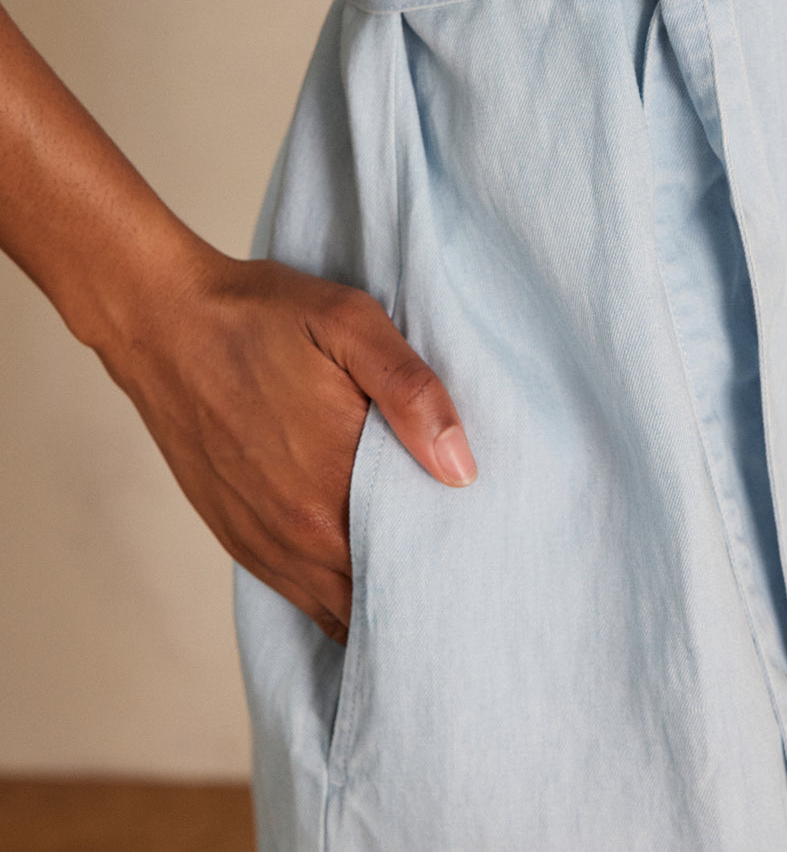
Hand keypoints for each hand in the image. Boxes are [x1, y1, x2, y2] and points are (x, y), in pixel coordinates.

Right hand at [98, 250, 476, 644]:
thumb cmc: (260, 318)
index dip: (450, 571)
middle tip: (464, 572)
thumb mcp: (350, 325)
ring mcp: (261, 542)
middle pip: (377, 598)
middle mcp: (296, 535)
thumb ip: (411, 392)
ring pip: (336, 607)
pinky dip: (333, 592)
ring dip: (375, 599)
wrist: (163, 322)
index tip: (483, 556)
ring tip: (419, 579)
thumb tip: (461, 468)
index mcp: (332, 490)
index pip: (411, 568)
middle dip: (420, 591)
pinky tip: (360, 569)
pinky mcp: (235, 537)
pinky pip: (297, 593)